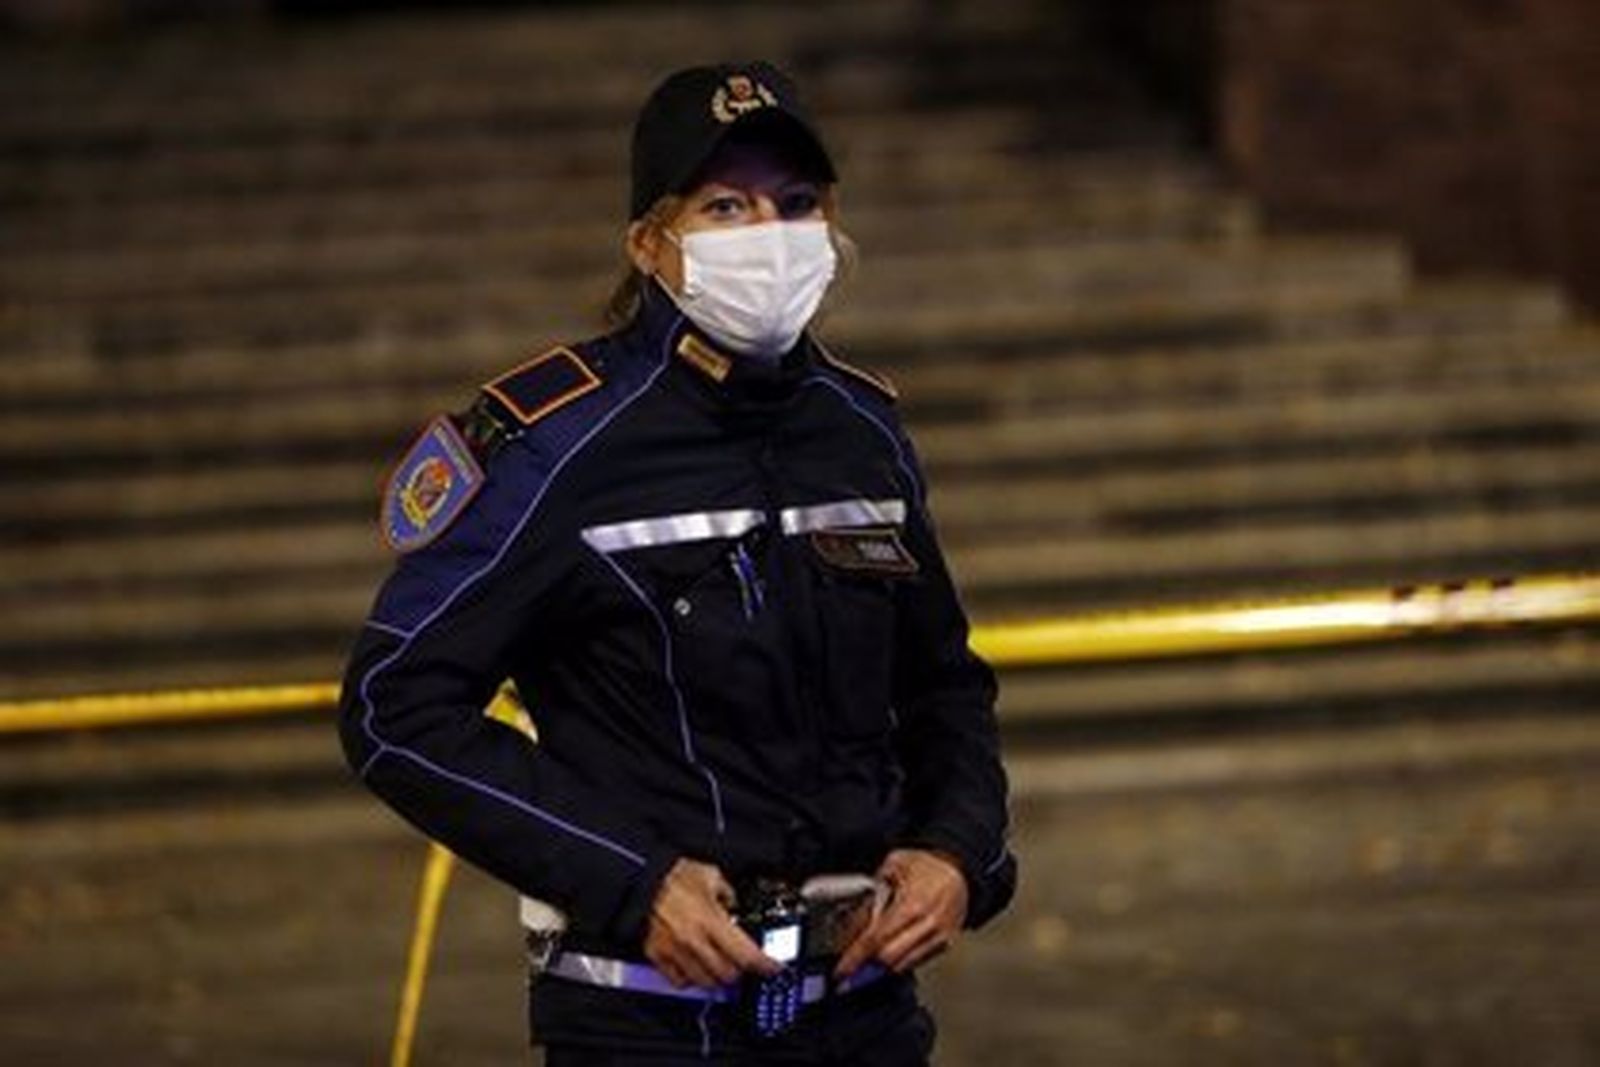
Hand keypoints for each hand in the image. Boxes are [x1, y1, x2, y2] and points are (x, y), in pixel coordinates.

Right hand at [643, 859, 780, 987]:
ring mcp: (676, 951)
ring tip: (719, 965)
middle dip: (739, 970)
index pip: (746, 954)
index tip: (772, 968)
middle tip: (742, 962)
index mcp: (711, 919)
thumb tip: (733, 902)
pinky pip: (679, 981)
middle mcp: (694, 940)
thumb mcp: (709, 874)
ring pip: (705, 982)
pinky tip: (694, 967)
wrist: (638, 879)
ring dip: (717, 977)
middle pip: (727, 974)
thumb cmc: (670, 875)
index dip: (764, 965)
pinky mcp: (658, 956)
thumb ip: (727, 892)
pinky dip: (690, 979)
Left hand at [835, 849, 967, 977]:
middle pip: (888, 959)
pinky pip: (916, 961)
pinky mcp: (945, 945)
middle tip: (848, 969)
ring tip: (864, 964)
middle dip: (865, 968)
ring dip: (880, 969)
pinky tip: (886, 956)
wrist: (959, 869)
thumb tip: (852, 925)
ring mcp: (939, 938)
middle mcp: (928, 926)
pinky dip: (898, 962)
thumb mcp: (892, 867)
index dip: (855, 957)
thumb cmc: (926, 865)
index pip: (876, 939)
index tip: (841, 970)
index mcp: (913, 905)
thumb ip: (872, 895)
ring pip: (902, 965)